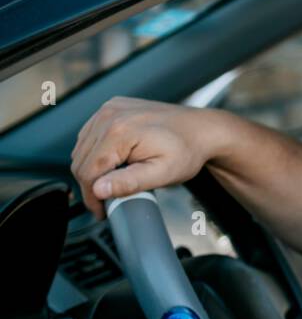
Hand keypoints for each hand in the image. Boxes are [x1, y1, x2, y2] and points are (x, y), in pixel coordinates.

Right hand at [70, 97, 221, 219]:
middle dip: (91, 185)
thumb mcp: (163, 173)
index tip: (101, 211)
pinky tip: (114, 162)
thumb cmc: (188, 150)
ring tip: (114, 182)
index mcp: (120, 131)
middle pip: (81, 160)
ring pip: (82, 148)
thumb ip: (129, 182)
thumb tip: (99, 189)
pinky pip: (90, 135)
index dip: (91, 196)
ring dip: (92, 168)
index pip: (88, 171)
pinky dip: (96, 152)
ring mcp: (110, 109)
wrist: (202, 130)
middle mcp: (110, 115)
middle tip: (108, 201)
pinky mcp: (112, 108)